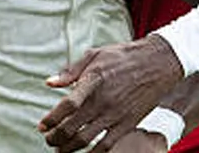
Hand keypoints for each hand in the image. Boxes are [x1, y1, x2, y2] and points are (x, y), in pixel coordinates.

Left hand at [38, 34, 182, 152]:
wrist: (157, 64)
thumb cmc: (122, 57)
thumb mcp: (94, 55)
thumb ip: (70, 71)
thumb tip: (49, 83)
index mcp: (93, 81)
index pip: (67, 105)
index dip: (51, 118)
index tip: (41, 126)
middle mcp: (103, 101)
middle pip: (72, 127)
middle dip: (55, 137)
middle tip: (48, 139)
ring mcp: (115, 114)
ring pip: (86, 140)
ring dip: (68, 148)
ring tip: (60, 149)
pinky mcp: (127, 124)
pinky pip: (107, 146)